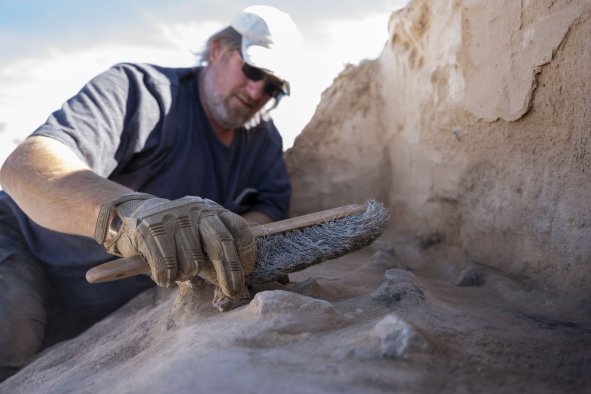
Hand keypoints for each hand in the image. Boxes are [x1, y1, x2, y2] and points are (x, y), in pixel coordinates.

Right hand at [94, 194, 255, 298]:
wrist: (131, 215)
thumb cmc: (175, 236)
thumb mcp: (198, 235)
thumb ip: (217, 252)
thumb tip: (237, 284)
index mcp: (211, 209)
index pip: (237, 229)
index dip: (246, 253)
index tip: (248, 272)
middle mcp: (195, 209)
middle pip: (221, 243)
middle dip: (230, 272)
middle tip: (234, 292)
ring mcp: (172, 217)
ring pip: (192, 263)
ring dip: (187, 276)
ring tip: (180, 271)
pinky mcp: (150, 229)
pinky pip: (168, 268)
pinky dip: (167, 279)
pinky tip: (164, 276)